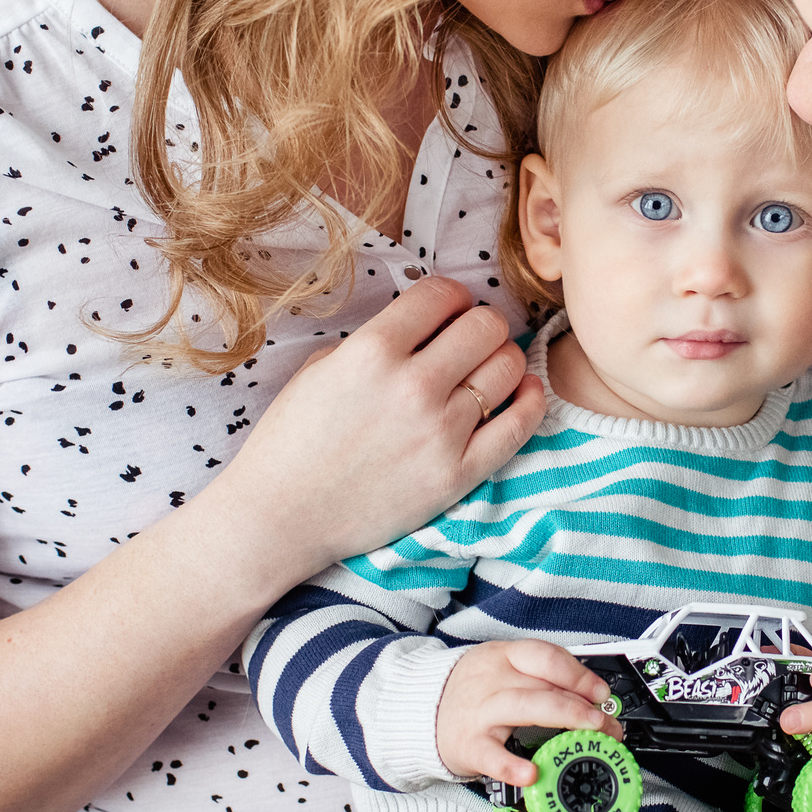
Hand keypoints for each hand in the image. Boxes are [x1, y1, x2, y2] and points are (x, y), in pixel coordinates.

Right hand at [220, 276, 544, 575]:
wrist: (282, 517)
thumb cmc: (292, 442)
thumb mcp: (321, 369)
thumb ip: (375, 341)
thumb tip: (426, 326)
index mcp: (372, 351)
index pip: (442, 294)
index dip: (451, 296)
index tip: (450, 309)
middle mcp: (412, 386)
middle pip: (486, 326)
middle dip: (481, 324)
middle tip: (470, 339)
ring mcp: (439, 432)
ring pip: (507, 368)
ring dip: (502, 359)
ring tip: (488, 368)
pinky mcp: (457, 475)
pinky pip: (519, 425)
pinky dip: (529, 400)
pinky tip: (523, 390)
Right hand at [435, 639, 621, 784]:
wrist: (419, 711)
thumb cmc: (472, 693)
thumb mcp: (503, 671)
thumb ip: (542, 680)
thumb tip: (592, 698)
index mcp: (505, 657)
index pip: (547, 656)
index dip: (580, 674)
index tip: (602, 694)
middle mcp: (493, 679)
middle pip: (544, 684)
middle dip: (583, 704)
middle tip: (606, 723)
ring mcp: (480, 711)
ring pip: (525, 707)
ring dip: (564, 718)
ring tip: (588, 734)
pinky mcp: (468, 744)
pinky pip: (491, 755)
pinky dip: (512, 766)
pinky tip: (531, 774)